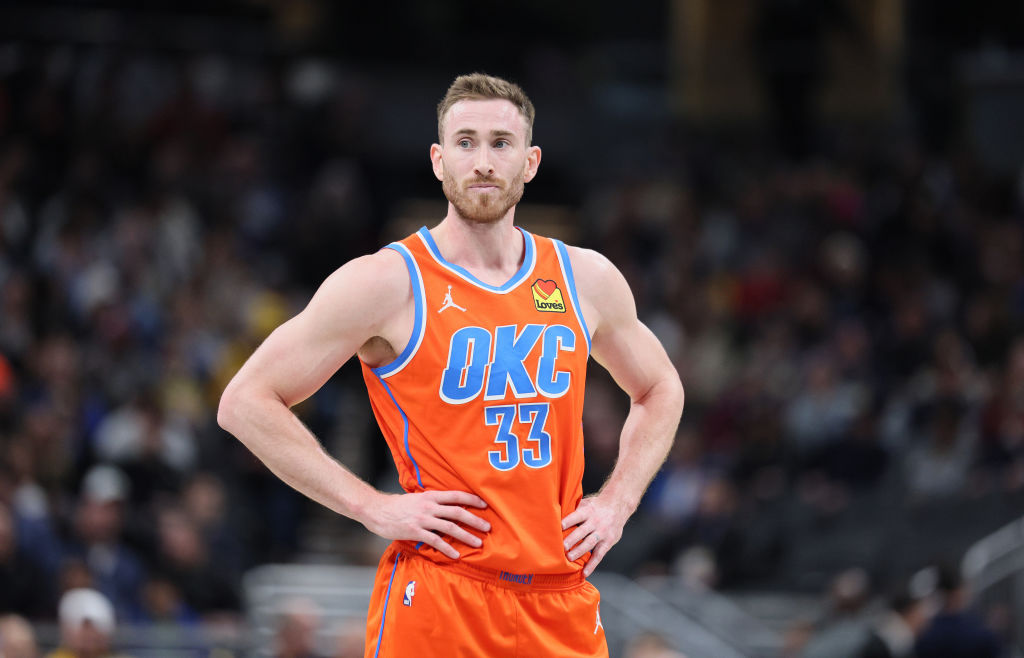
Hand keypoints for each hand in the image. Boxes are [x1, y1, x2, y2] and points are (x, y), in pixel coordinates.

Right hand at [362, 490, 489, 558]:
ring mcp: (423, 519)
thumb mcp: (416, 498)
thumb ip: (431, 502)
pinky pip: (436, 541)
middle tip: (488, 527)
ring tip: (478, 543)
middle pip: (458, 512)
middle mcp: (429, 506)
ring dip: (466, 535)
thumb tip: (445, 506)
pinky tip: (456, 555)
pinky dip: (448, 548)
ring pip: (450, 527)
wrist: (377, 510)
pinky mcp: (416, 531)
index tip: (485, 504)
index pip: (456, 496)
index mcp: (431, 496)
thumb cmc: (397, 506)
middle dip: (475, 520)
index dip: (472, 499)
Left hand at [561, 494, 627, 575]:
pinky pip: (599, 555)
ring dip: (579, 551)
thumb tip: (555, 514)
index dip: (568, 521)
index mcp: (588, 511)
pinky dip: (592, 564)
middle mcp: (595, 522)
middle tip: (563, 546)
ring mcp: (602, 533)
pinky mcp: (608, 542)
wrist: (618, 506)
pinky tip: (585, 572)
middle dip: (572, 539)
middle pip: (582, 531)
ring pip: (590, 543)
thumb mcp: (586, 503)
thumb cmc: (597, 506)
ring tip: (569, 558)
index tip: (559, 527)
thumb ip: (573, 510)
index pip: (577, 516)